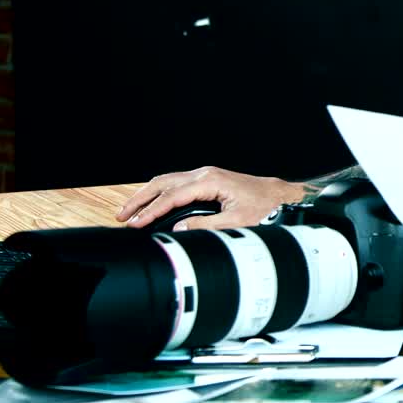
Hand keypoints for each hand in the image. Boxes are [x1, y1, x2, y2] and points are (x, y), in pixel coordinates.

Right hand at [116, 166, 304, 230]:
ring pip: (167, 181)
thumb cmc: (264, 207)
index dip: (151, 211)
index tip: (135, 224)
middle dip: (140, 199)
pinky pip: (176, 184)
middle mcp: (205, 174)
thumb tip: (179, 229)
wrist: (280, 197)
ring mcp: (205, 175)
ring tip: (130, 212)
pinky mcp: (207, 180)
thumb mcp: (236, 222)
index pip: (171, 197)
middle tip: (122, 217)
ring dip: (147, 195)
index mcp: (210, 181)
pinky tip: (151, 204)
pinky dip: (159, 193)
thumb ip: (206, 226)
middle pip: (162, 183)